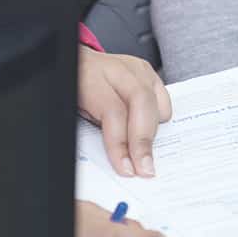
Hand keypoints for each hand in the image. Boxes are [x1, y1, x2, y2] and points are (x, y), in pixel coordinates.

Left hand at [78, 46, 171, 176]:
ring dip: (153, 133)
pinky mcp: (148, 72)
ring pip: (154, 100)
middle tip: (145, 168)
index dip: (120, 143)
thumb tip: (117, 159)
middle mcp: (117, 69)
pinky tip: (151, 133)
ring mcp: (135, 68)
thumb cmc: (76, 91)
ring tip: (148, 156)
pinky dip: (159, 119)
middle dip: (144, 140)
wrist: (79, 67)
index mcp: (92, 76)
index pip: (112, 111)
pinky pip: (162, 98)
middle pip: (140, 101)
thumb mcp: (75, 111)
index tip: (126, 169)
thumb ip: (93, 130)